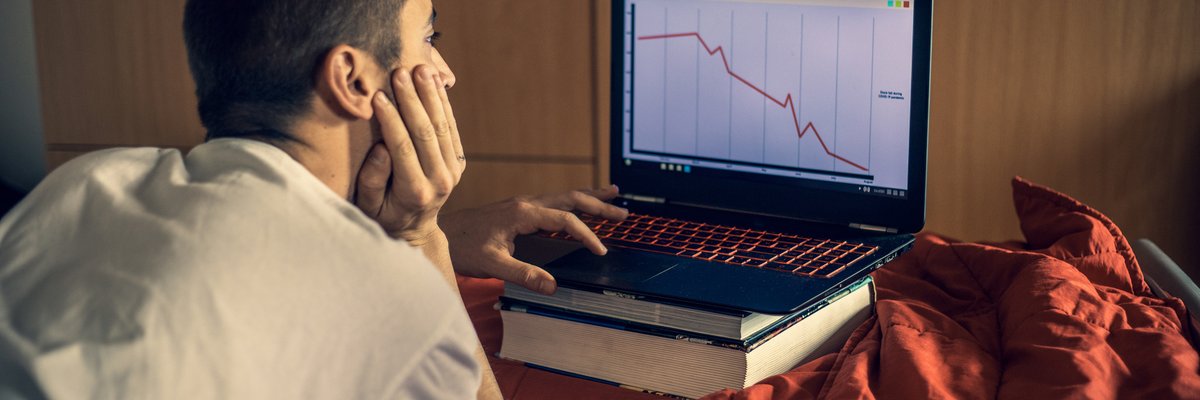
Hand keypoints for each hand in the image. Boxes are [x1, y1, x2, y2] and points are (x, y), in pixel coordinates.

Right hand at [355, 65, 465, 244]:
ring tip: (421, 69)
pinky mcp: (459, 161)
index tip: (377, 96)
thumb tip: (381, 148)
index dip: (391, 120)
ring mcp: (453, 170)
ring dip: (432, 95)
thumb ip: (373, 180)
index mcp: (415, 192)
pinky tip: (436, 82)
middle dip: (412, 100)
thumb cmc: (383, 215)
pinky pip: (452, 127)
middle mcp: (440, 181)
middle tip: (399, 73)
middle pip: (426, 133)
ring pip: (443, 126)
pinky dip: (444, 103)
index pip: (402, 148)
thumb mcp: (368, 206)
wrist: (415, 229)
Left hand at [441, 185, 629, 294]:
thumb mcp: (491, 264)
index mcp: (522, 213)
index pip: (565, 219)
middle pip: (570, 198)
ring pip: (562, 196)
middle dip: (598, 204)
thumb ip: (523, 273)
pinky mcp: (516, 210)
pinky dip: (571, 202)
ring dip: (588, 197)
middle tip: (623, 212)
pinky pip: (552, 202)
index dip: (587, 235)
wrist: (437, 233)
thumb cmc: (460, 247)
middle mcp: (525, 203)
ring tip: (612, 194)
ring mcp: (521, 204)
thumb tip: (554, 286)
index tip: (601, 251)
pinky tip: (576, 205)